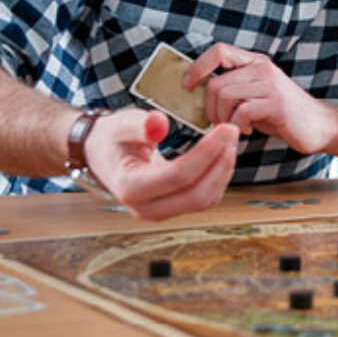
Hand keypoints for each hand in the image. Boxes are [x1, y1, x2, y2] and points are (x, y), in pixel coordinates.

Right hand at [86, 109, 239, 220]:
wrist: (104, 156)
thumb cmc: (114, 138)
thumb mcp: (121, 125)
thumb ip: (140, 125)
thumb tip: (160, 124)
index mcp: (130, 188)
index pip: (178, 175)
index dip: (207, 152)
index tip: (225, 128)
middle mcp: (145, 208)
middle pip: (196, 195)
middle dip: (221, 163)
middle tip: (232, 132)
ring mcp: (160, 212)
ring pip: (205, 200)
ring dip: (224, 170)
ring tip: (230, 139)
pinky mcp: (173, 209)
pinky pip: (205, 199)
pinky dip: (218, 177)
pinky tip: (222, 153)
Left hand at [185, 43, 337, 153]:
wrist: (320, 126)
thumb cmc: (283, 114)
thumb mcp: (257, 93)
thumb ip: (234, 87)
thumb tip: (197, 93)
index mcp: (256, 62)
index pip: (219, 51)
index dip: (197, 67)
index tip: (187, 86)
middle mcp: (263, 68)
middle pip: (215, 83)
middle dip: (209, 109)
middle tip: (219, 122)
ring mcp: (271, 84)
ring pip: (225, 97)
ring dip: (223, 119)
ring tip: (236, 126)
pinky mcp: (277, 104)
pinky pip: (242, 112)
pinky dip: (238, 126)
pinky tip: (248, 130)